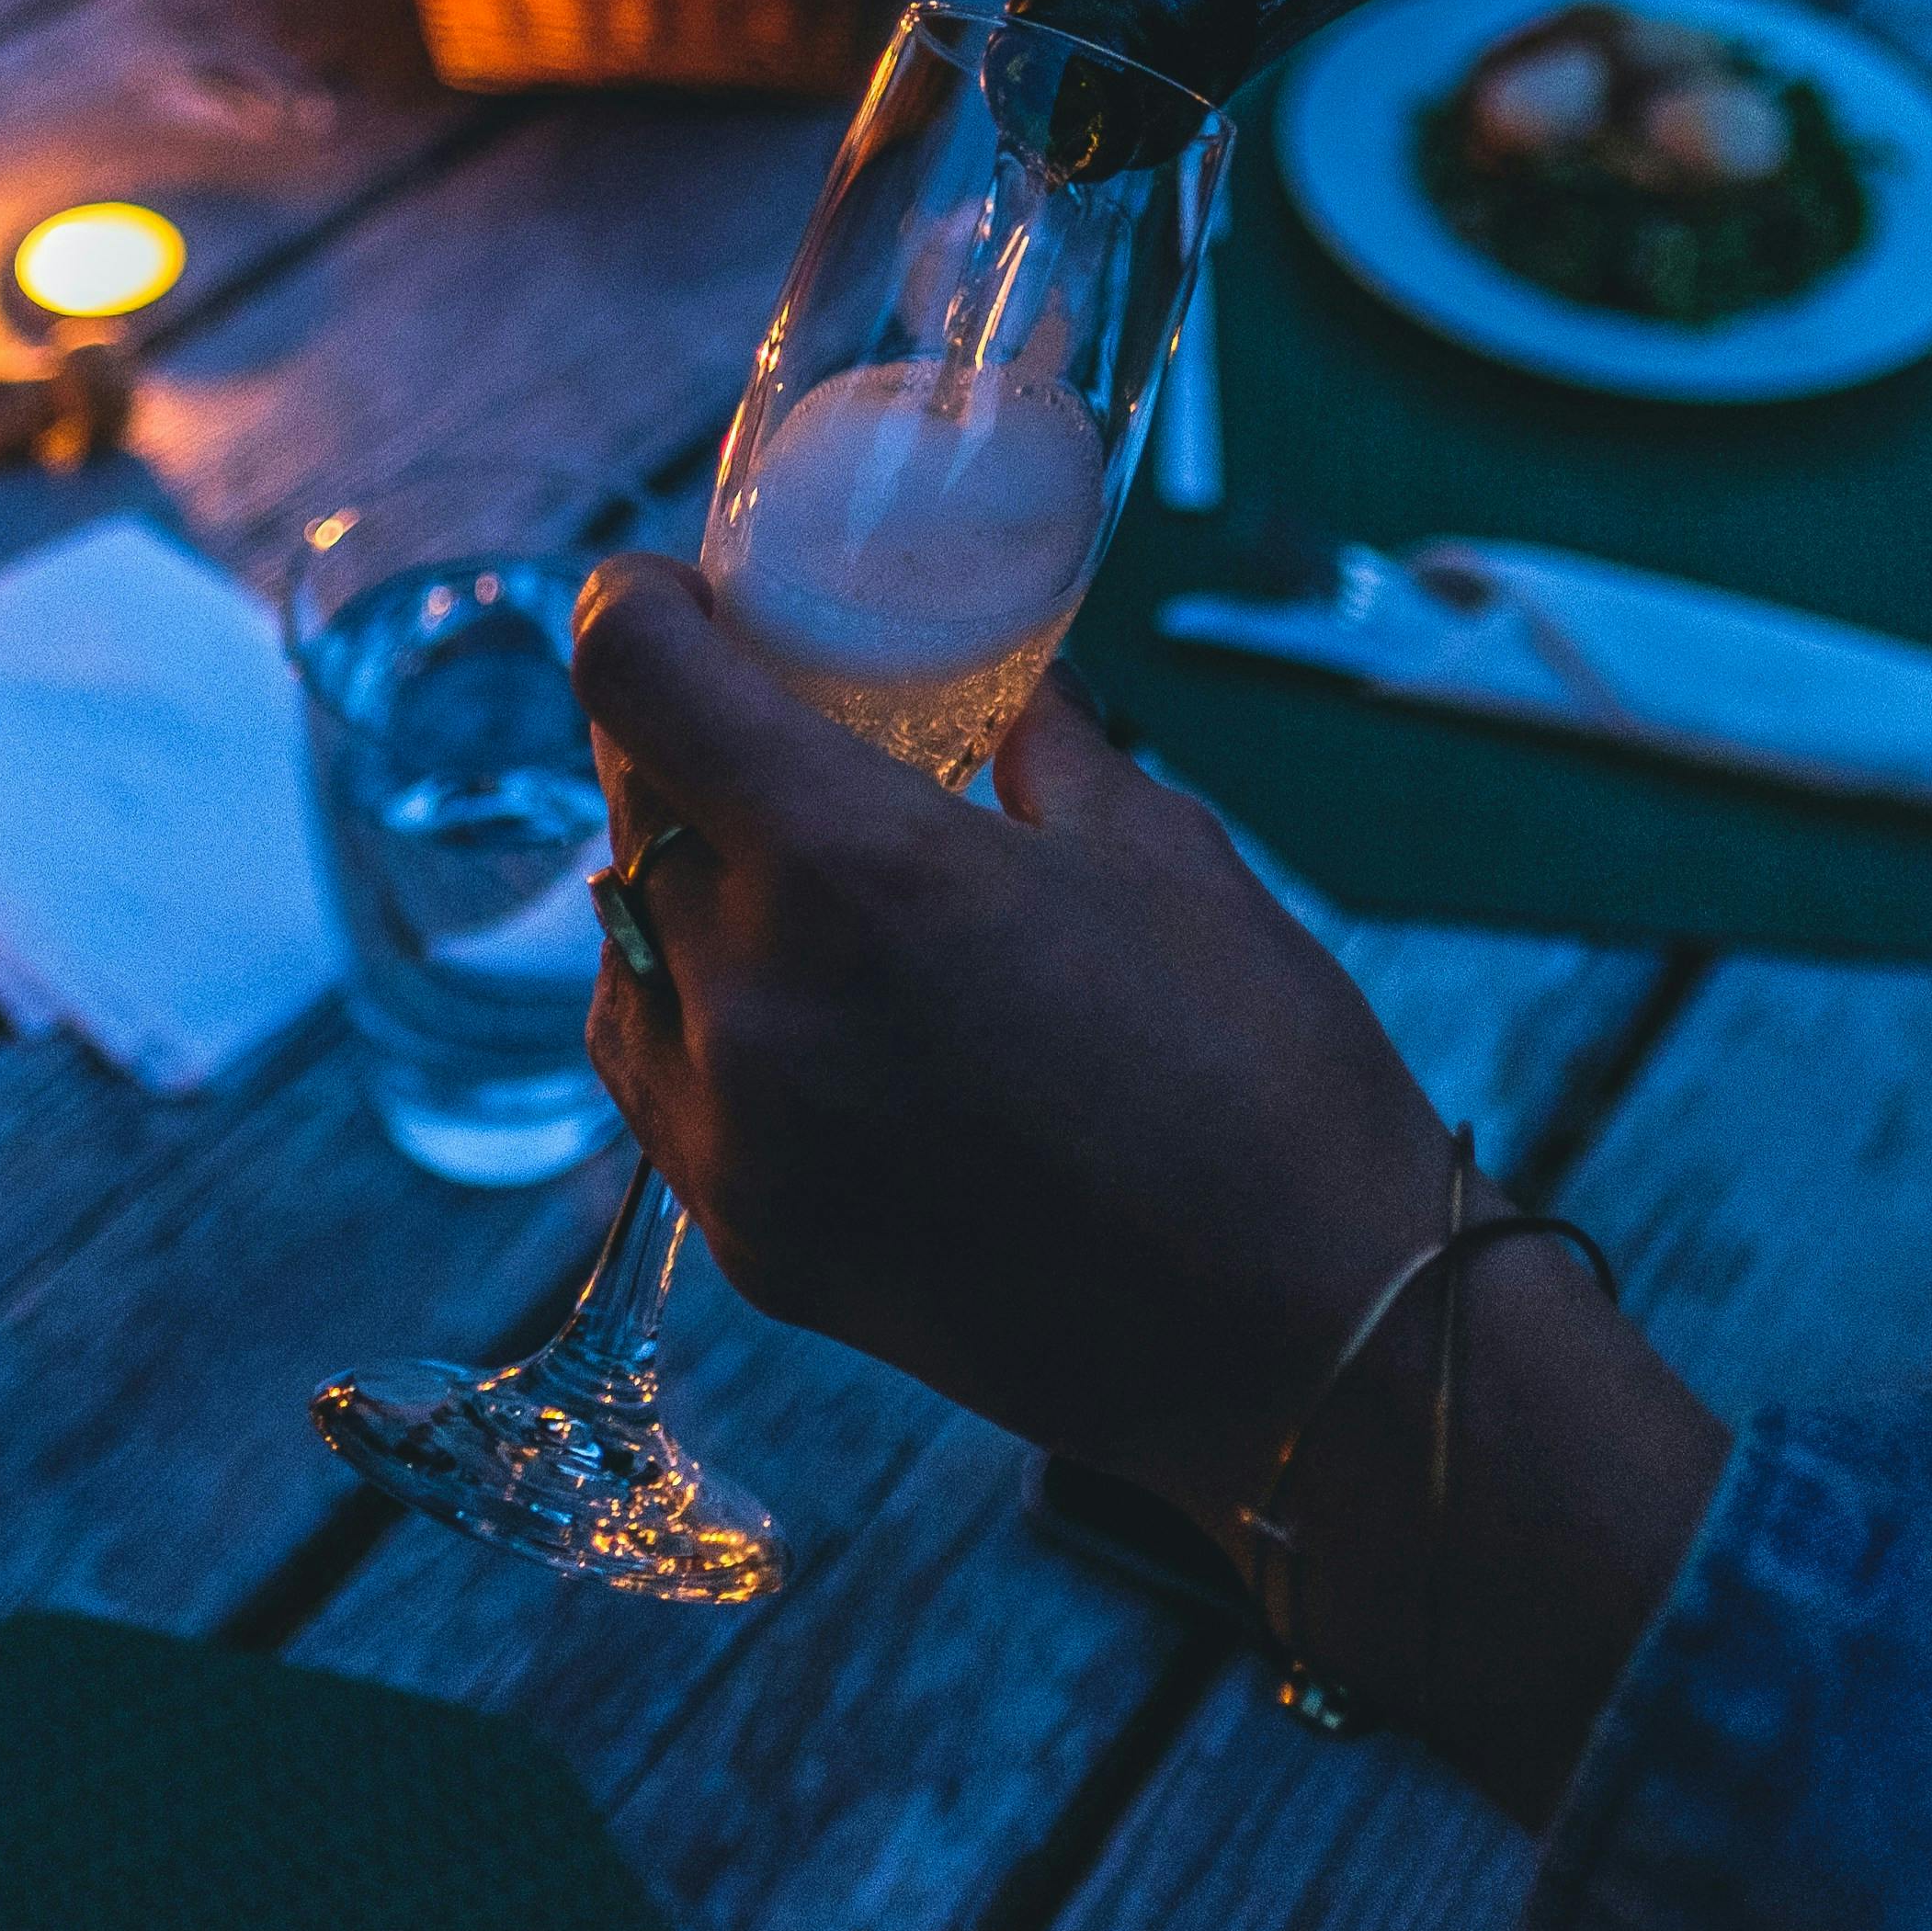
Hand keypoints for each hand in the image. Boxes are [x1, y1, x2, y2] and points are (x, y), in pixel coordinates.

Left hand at [571, 551, 1464, 1524]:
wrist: (1309, 1337)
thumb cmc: (1261, 1074)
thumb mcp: (1156, 848)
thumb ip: (1031, 747)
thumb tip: (990, 687)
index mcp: (853, 867)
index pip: (633, 676)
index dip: (631, 604)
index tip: (668, 593)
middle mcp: (755, 1000)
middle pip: (626, 807)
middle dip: (677, 742)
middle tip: (757, 720)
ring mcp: (738, 1140)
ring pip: (622, 950)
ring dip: (678, 885)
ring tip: (789, 873)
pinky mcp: (753, 1242)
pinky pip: (661, 1084)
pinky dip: (697, 1015)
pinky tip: (798, 1000)